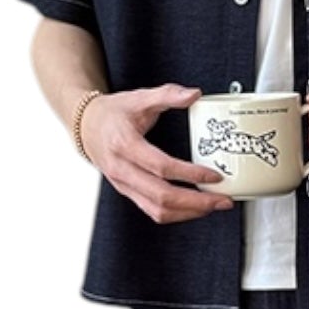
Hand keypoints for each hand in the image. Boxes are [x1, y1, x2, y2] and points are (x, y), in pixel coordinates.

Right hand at [80, 84, 235, 223]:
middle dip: (196, 203)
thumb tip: (194, 94)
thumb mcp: (139, 98)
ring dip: (189, 213)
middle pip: (161, 197)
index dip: (189, 174)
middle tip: (222, 200)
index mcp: (125, 145)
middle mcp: (122, 170)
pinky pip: (153, 212)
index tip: (213, 176)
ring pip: (157, 211)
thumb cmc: (112, 113)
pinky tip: (195, 208)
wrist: (86, 127)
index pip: (161, 167)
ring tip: (212, 206)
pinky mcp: (129, 193)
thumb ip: (167, 95)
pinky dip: (177, 214)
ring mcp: (124, 185)